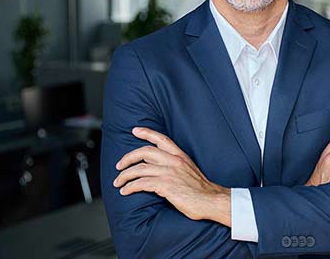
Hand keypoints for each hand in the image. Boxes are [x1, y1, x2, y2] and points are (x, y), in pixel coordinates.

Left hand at [113, 127, 230, 224]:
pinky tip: (125, 191)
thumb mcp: (189, 170)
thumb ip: (174, 166)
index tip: (135, 130)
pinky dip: (130, 186)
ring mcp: (169, 172)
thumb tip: (155, 167)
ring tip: (118, 182)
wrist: (212, 200)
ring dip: (124, 176)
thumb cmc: (201, 190)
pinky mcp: (166, 185)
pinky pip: (141, 183)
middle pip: (144, 152)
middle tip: (119, 165)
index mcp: (180, 156)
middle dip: (128, 158)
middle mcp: (174, 161)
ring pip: (139, 169)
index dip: (147, 133)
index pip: (161, 139)